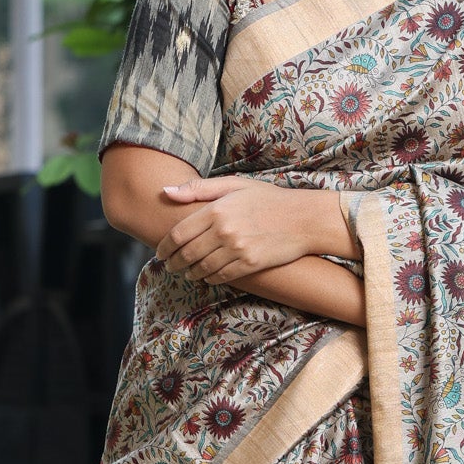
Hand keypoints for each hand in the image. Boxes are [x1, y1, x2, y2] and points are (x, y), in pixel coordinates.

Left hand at [154, 177, 322, 281]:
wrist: (304, 219)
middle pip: (187, 253)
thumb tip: (165, 191)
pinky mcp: (250, 264)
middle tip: (169, 266)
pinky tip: (206, 276)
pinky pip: (221, 276)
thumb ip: (198, 188)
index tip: (160, 252)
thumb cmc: (269, 199)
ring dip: (189, 273)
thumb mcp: (234, 185)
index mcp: (216, 210)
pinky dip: (209, 278)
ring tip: (186, 273)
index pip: (178, 233)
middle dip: (173, 263)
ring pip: (202, 268)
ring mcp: (237, 249)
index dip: (164, 246)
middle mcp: (224, 231)